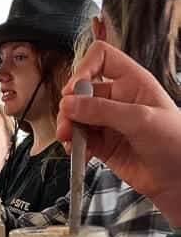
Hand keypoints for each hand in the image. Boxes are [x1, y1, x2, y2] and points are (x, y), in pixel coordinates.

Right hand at [58, 41, 180, 223]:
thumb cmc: (175, 142)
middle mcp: (118, 98)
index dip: (84, 69)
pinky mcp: (103, 144)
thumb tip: (69, 103)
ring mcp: (109, 122)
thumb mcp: (140, 120)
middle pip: (81, 92)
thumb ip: (102, 110)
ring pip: (77, 117)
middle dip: (70, 108)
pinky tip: (81, 154)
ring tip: (71, 142)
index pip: (101, 58)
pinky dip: (75, 146)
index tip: (73, 90)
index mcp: (132, 81)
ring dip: (69, 129)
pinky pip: (80, 140)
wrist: (179, 178)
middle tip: (67, 125)